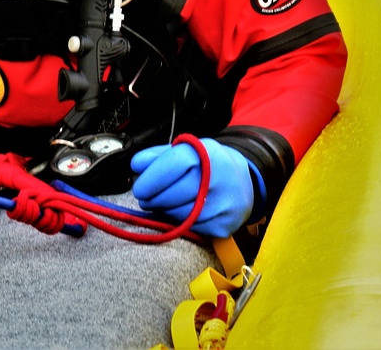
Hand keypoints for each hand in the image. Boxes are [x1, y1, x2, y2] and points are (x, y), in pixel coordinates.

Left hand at [131, 138, 253, 236]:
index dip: (151, 179)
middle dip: (152, 199)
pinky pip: (190, 229)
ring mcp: (224, 204)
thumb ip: (157, 156)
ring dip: (163, 211)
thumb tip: (136, 165)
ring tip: (162, 204)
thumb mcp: (186, 151)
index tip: (139, 188)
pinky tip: (180, 213)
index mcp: (207, 154)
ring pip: (179, 215)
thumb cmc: (207, 165)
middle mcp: (219, 178)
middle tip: (145, 198)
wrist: (244, 182)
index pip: (173, 165)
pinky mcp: (224, 226)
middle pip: (172, 194)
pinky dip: (179, 223)